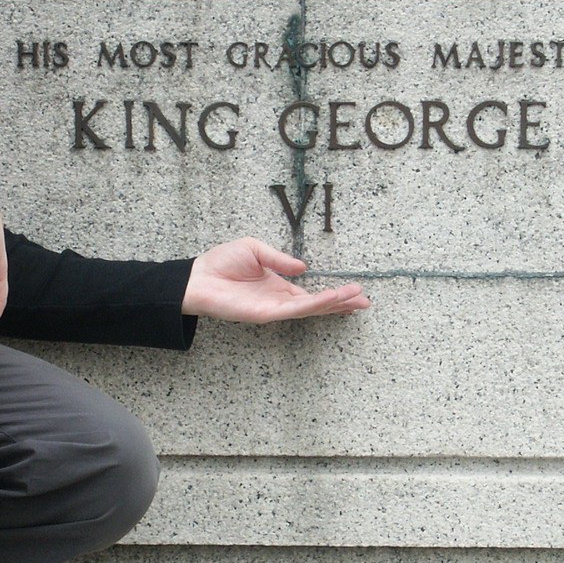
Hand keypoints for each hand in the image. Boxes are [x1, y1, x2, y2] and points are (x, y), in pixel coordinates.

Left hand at [182, 238, 370, 322]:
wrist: (197, 277)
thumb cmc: (221, 263)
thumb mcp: (255, 249)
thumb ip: (280, 259)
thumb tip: (304, 267)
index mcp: (278, 286)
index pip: (311, 293)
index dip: (333, 294)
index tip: (355, 291)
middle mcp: (279, 299)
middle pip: (317, 304)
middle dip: (342, 303)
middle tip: (366, 302)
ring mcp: (274, 308)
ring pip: (311, 309)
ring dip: (334, 304)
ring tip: (356, 299)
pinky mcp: (265, 313)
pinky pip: (295, 309)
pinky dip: (314, 305)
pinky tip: (331, 299)